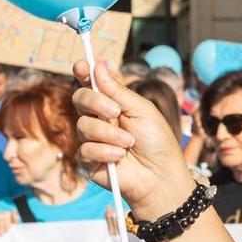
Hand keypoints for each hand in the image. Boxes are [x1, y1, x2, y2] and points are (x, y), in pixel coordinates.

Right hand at [72, 59, 196, 217]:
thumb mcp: (142, 111)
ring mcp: (92, 139)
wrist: (161, 176)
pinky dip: (104, 151)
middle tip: (114, 112)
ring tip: (129, 143)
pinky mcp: (89, 160)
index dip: (83, 72)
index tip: (83, 66)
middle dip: (94, 102)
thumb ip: (118, 91)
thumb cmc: (157, 142)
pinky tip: (120, 157)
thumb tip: (99, 65)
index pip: (92, 82)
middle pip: (80, 98)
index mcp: (113, 102)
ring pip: (83, 125)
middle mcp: (99, 118)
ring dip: (107, 133)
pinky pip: (85, 149)